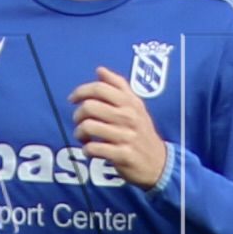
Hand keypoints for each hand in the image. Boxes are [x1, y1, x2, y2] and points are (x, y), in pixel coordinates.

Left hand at [68, 67, 168, 188]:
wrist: (159, 163)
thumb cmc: (142, 132)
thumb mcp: (136, 106)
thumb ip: (118, 86)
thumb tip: (100, 70)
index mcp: (130, 103)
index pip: (100, 88)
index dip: (81, 91)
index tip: (73, 99)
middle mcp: (128, 117)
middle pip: (90, 107)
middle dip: (78, 115)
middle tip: (79, 122)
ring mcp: (126, 136)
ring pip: (88, 127)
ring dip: (79, 133)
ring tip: (84, 138)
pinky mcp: (122, 155)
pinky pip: (93, 148)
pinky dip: (87, 150)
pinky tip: (90, 150)